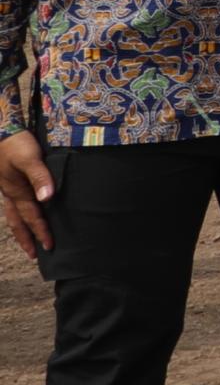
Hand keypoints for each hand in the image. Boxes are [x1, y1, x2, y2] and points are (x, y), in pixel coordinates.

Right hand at [0, 132, 49, 260]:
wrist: (2, 130)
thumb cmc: (16, 144)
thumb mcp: (30, 159)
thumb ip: (40, 177)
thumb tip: (48, 199)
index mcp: (17, 192)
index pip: (32, 217)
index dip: (41, 232)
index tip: (50, 246)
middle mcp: (10, 193)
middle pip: (18, 221)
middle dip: (26, 238)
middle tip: (34, 254)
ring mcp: (7, 188)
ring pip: (13, 214)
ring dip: (21, 228)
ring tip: (27, 240)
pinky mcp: (8, 180)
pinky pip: (12, 203)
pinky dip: (18, 213)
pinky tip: (23, 213)